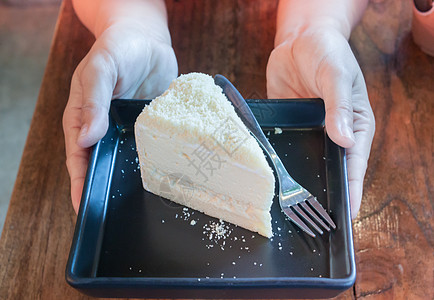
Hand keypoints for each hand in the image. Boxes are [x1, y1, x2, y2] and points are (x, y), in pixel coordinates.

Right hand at [63, 22, 177, 211]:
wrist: (147, 38)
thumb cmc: (118, 48)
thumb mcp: (101, 68)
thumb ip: (93, 100)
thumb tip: (86, 137)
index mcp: (85, 118)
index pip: (79, 157)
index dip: (81, 183)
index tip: (84, 207)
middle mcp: (107, 128)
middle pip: (104, 164)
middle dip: (108, 187)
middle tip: (119, 213)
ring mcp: (131, 129)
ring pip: (130, 160)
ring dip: (136, 177)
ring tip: (147, 199)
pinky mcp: (153, 126)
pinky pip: (154, 147)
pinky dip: (160, 160)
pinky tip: (171, 173)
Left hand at [266, 27, 374, 217]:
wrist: (299, 39)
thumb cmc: (327, 52)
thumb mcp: (337, 75)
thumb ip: (339, 105)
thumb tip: (345, 139)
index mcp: (354, 124)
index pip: (354, 163)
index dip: (352, 189)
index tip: (347, 214)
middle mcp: (331, 132)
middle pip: (330, 168)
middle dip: (323, 191)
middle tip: (313, 218)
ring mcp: (308, 131)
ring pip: (305, 161)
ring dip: (298, 179)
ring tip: (288, 205)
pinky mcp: (288, 125)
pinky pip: (283, 146)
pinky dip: (276, 160)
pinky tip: (268, 173)